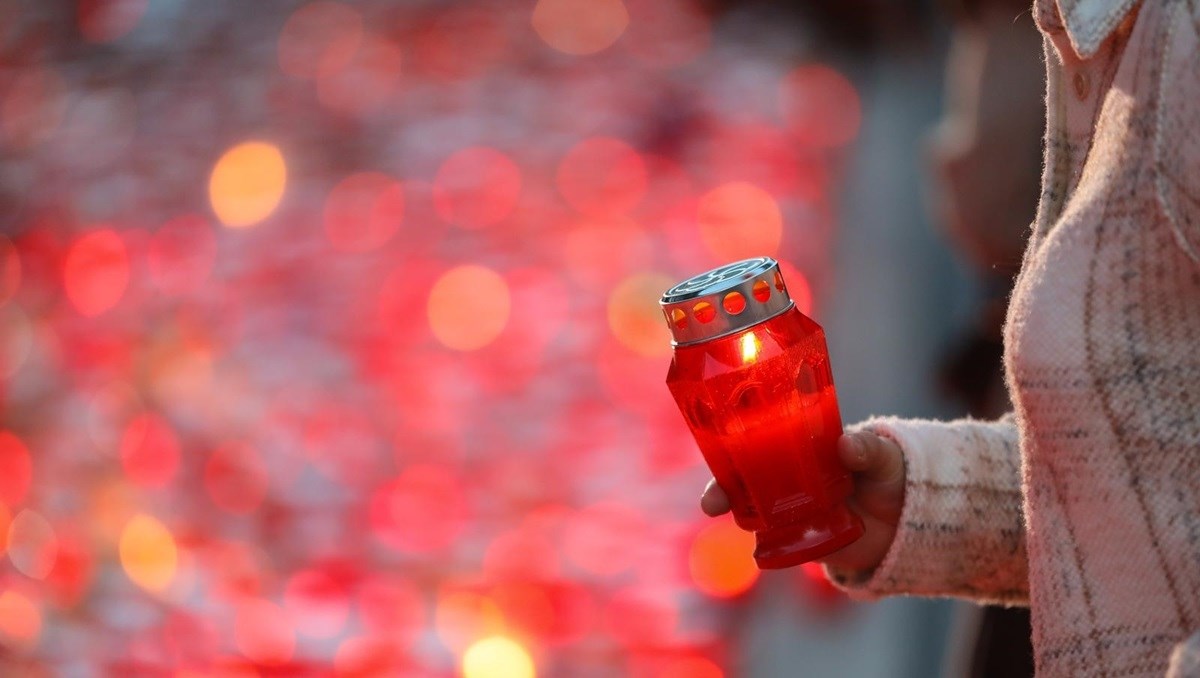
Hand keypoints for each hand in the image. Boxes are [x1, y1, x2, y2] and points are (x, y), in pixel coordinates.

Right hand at [700, 431, 905, 573]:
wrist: (908, 519)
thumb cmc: (889, 474)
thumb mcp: (881, 456)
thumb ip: (866, 449)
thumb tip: (846, 446)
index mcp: (801, 448)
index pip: (758, 443)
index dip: (732, 447)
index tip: (718, 450)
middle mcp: (789, 479)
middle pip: (744, 481)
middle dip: (722, 490)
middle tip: (711, 502)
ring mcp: (794, 511)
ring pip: (754, 513)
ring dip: (738, 517)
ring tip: (733, 523)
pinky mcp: (805, 541)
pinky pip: (778, 545)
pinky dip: (765, 548)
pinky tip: (759, 549)